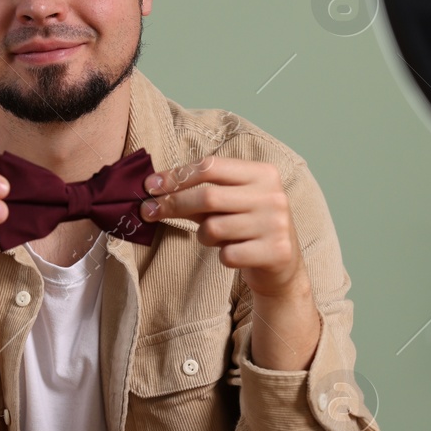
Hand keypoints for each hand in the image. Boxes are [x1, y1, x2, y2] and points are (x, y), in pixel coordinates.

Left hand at [140, 156, 308, 301]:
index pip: (211, 166)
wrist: (283, 265)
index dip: (176, 176)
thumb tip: (155, 189)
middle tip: (148, 211)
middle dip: (173, 204)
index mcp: (263, 173)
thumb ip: (200, 193)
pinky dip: (223, 256)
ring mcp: (276, 224)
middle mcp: (273, 196)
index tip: (150, 186)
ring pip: (214, 228)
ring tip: (217, 238)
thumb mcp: (231, 203)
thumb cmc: (248, 227)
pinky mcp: (276, 252)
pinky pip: (227, 255)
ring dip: (204, 236)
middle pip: (208, 196)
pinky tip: (235, 254)